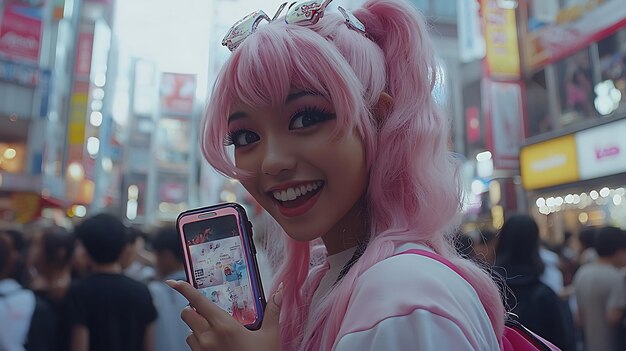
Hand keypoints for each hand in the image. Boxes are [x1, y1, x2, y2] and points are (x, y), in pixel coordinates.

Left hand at [166, 280, 282, 350]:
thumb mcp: (270, 336)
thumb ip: (273, 311)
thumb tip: (280, 292)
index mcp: (224, 326)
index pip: (197, 301)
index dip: (184, 289)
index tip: (174, 282)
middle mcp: (208, 338)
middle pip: (186, 315)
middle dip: (192, 310)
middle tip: (206, 311)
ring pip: (188, 333)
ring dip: (196, 329)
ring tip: (214, 332)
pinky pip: (193, 348)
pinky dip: (199, 343)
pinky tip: (215, 345)